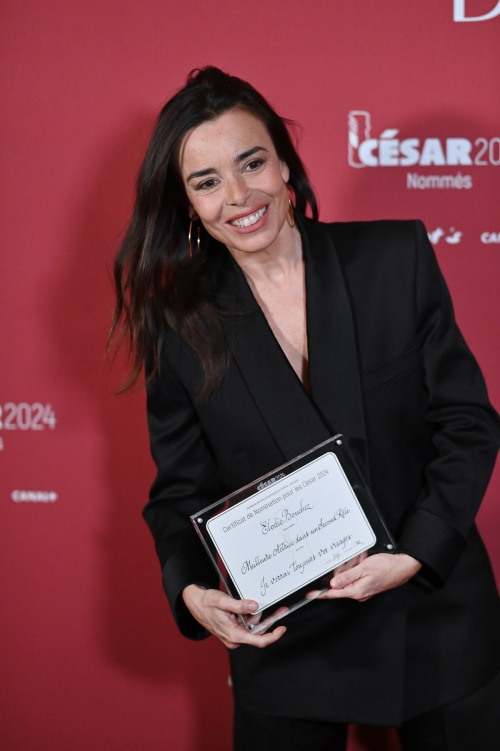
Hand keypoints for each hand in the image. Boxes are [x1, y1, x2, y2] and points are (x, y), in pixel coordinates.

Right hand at [182, 584, 286, 648]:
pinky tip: (245, 608)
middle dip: (269, 621)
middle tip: (280, 610)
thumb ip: (240, 605)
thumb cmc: (207, 602)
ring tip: (250, 603)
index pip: (258, 641)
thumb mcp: (223, 601)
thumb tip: (254, 606)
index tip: (282, 628)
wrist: (195, 603)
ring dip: (256, 616)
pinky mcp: (233, 631)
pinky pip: (247, 625)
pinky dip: (250, 616)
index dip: (273, 636)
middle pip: (258, 633)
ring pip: (253, 627)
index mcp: (233, 634)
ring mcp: (234, 635)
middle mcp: (234, 638)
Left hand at [306, 552, 422, 602]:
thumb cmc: (386, 567)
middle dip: (343, 571)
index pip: (334, 594)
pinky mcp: (366, 587)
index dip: (321, 594)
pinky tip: (363, 564)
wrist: (402, 568)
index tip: (310, 594)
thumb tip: (333, 585)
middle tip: (354, 562)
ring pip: (348, 580)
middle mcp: (359, 594)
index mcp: (357, 591)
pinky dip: (356, 570)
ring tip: (362, 561)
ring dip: (351, 569)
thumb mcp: (364, 569)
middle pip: (340, 585)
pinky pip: (355, 578)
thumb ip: (347, 577)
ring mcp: (363, 591)